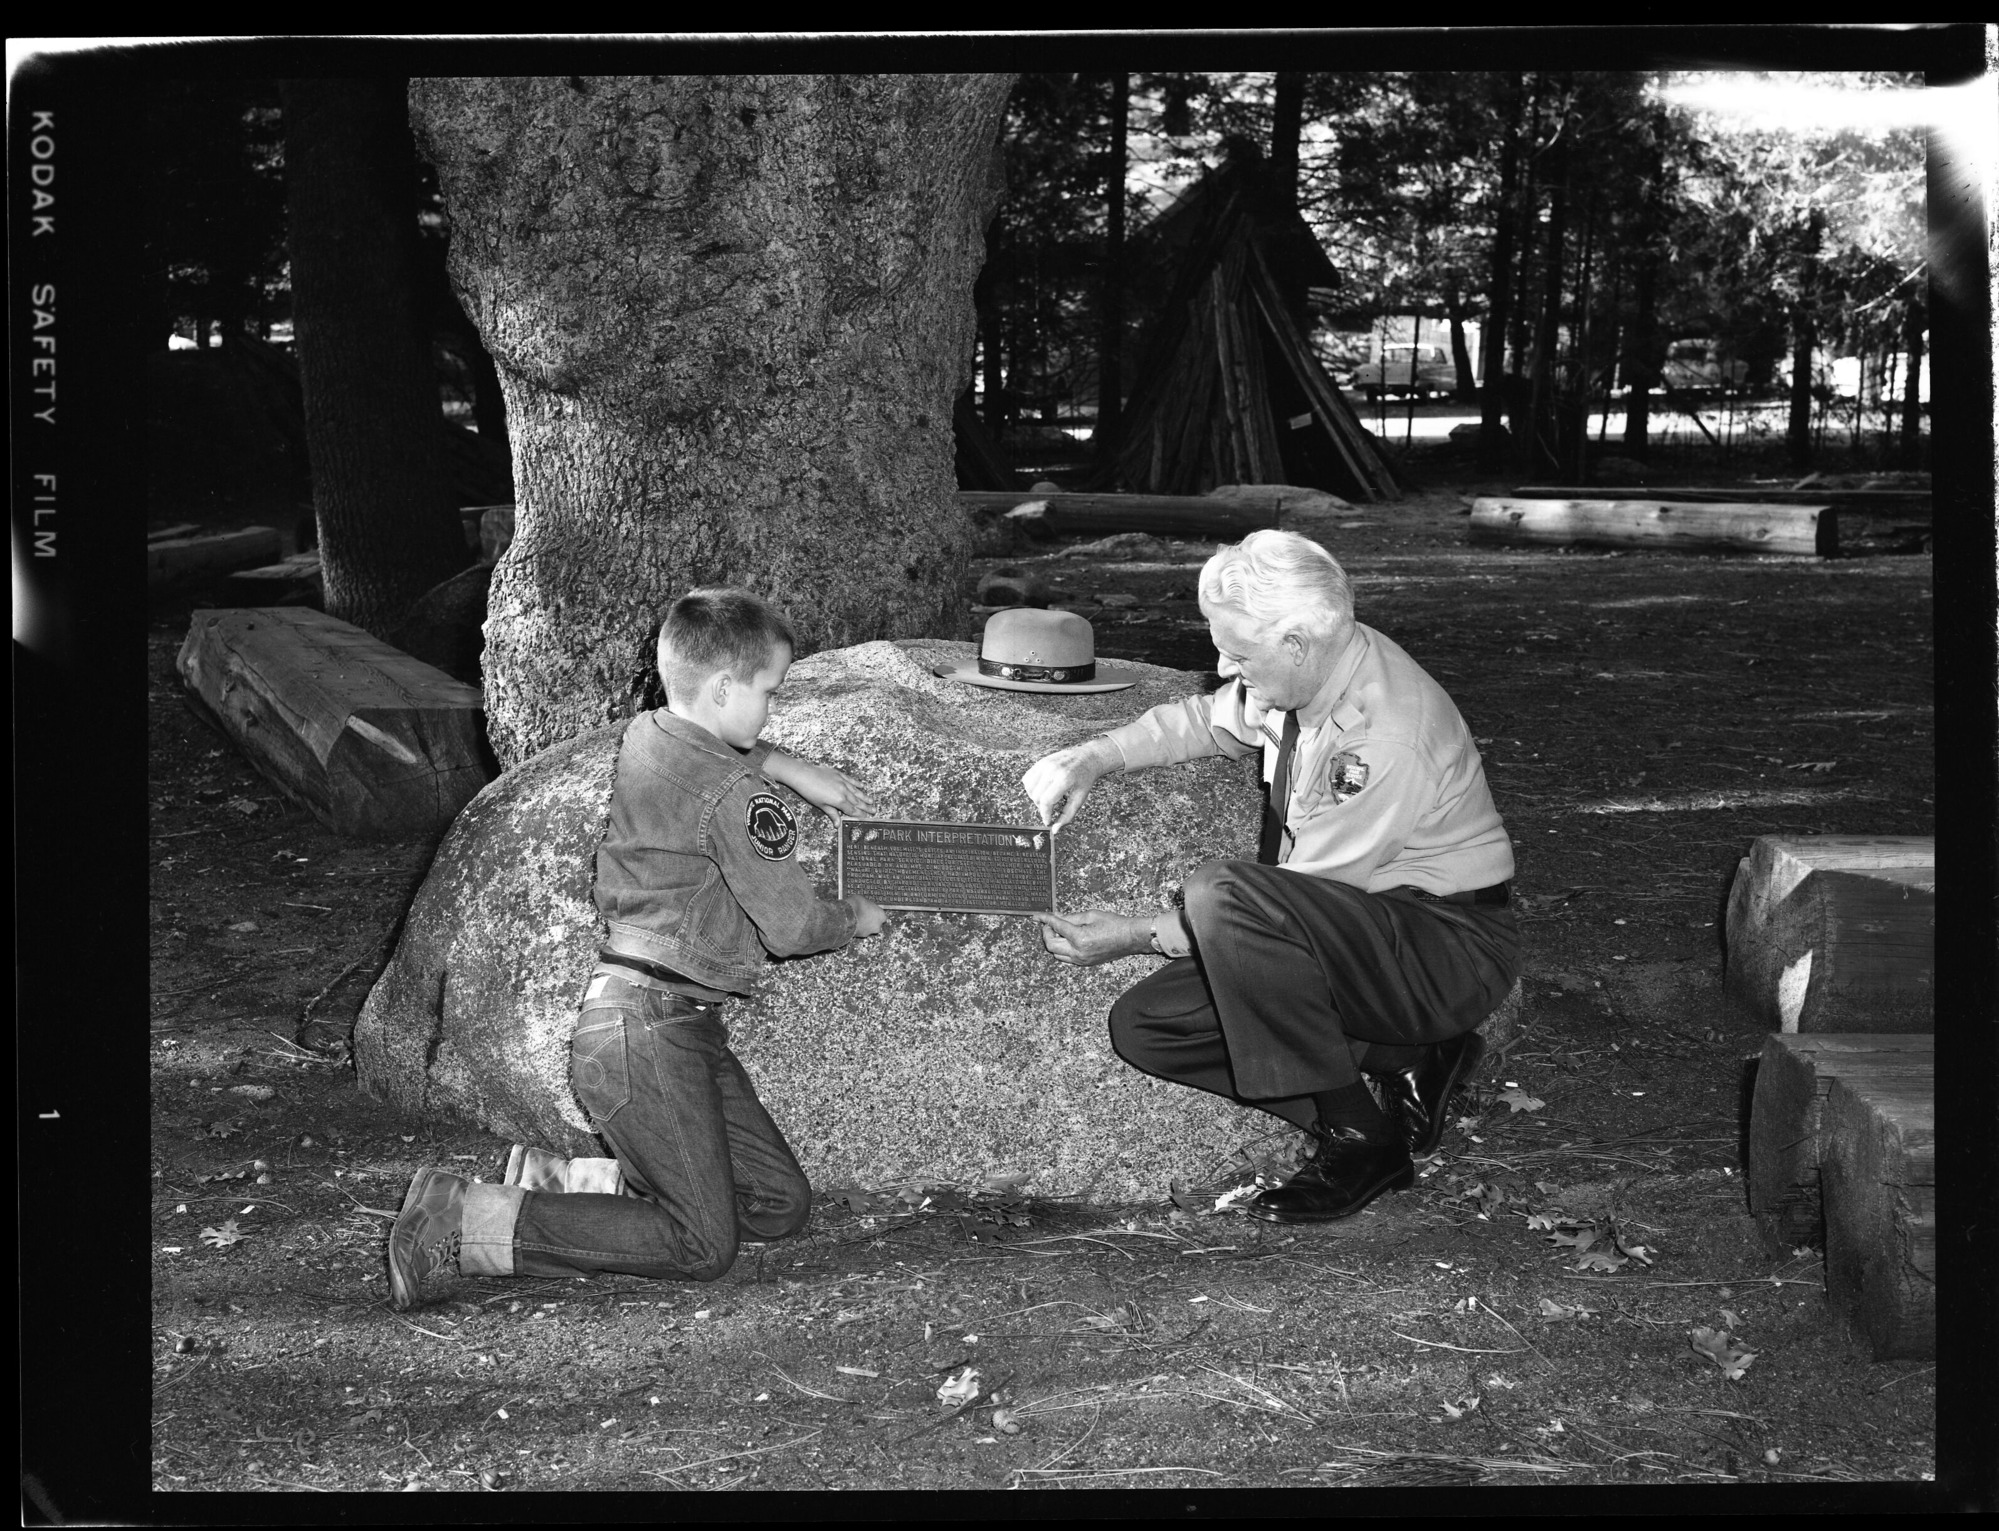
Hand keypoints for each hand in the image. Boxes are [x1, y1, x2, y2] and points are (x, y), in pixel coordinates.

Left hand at [767, 753, 879, 818]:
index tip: (867, 817)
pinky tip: (862, 786)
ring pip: (856, 791)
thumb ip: (832, 814)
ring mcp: (842, 782)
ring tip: (872, 801)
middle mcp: (844, 791)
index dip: (860, 814)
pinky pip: (851, 780)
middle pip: (857, 801)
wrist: (804, 775)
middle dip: (866, 807)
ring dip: (865, 797)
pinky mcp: (839, 774)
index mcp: (839, 801)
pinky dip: (857, 784)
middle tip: (874, 810)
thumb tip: (838, 824)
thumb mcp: (821, 805)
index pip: (852, 810)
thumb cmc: (810, 791)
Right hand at [850, 894, 887, 937]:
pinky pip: (861, 932)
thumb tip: (865, 904)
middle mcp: (877, 926)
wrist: (845, 916)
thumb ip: (867, 905)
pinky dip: (858, 929)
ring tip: (857, 919)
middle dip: (871, 921)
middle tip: (864, 915)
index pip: (882, 916)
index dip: (876, 913)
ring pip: (869, 929)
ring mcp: (869, 932)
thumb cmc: (856, 906)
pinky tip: (853, 923)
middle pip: (877, 924)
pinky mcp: (861, 936)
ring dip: (865, 925)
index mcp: (881, 915)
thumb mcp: (863, 899)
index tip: (872, 910)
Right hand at [1021, 738, 1118, 828]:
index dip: (1045, 814)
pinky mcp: (1040, 762)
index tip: (1048, 820)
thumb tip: (1055, 830)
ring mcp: (1045, 764)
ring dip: (1034, 797)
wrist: (1087, 758)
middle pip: (1036, 795)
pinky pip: (1027, 778)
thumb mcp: (1080, 798)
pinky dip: (1031, 787)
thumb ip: (1067, 815)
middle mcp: (1052, 769)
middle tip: (1050, 809)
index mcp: (1064, 778)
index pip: (1046, 800)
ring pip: (1029, 787)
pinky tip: (1042, 789)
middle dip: (1041, 807)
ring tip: (1047, 798)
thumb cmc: (1085, 779)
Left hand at [1032, 908, 1153, 966]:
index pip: (1056, 927)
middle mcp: (1078, 952)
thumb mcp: (1090, 915)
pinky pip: (1066, 958)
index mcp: (1079, 938)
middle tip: (1050, 924)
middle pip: (1051, 945)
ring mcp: (1082, 960)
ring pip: (1057, 954)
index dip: (1045, 919)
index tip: (1037, 916)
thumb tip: (1056, 917)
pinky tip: (1067, 939)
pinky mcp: (1085, 963)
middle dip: (1047, 933)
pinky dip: (1062, 949)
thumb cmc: (1114, 923)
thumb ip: (1070, 917)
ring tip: (1060, 931)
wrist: (1130, 937)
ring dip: (1054, 942)